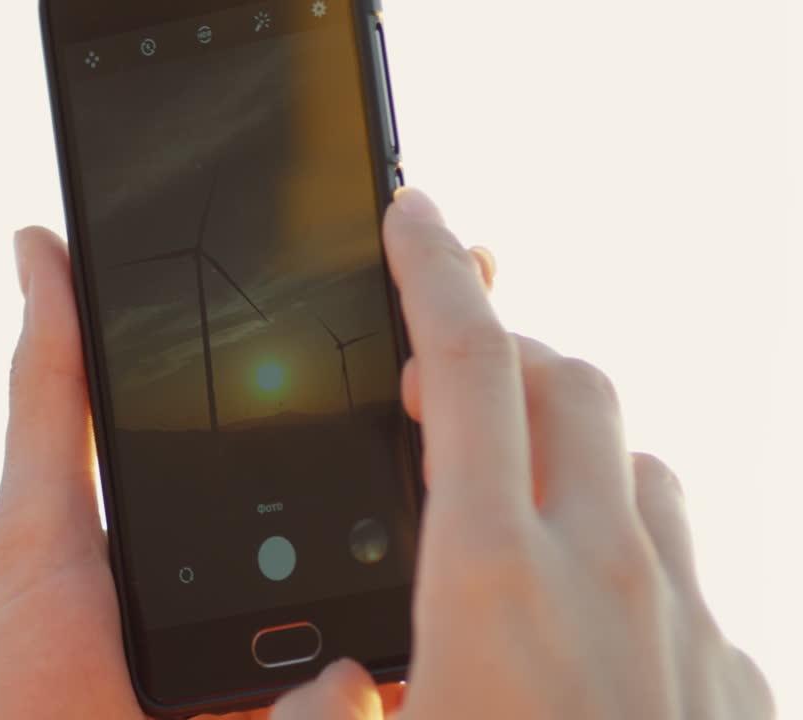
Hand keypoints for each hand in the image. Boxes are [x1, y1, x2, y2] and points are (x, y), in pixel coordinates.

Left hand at [0, 223, 491, 719]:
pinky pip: (433, 653)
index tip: (439, 256)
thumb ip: (52, 392)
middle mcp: (298, 583)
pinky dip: (476, 602)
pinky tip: (507, 522)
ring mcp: (336, 653)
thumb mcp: (39, 525)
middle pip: (393, 473)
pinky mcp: (356, 710)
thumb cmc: (27, 690)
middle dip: (452, 386)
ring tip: (524, 388)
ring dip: (481, 478)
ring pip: (433, 555)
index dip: (379, 337)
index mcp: (235, 525)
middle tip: (494, 288)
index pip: (322, 418)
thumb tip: (38, 246)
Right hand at [272, 189, 774, 719]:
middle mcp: (602, 579)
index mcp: (491, 586)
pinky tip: (585, 620)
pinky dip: (623, 551)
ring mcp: (682, 621)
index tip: (414, 220)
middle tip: (438, 387)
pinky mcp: (733, 670)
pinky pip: (681, 563)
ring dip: (568, 449)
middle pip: (566, 383)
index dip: (431, 276)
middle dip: (498, 351)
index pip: (467, 370)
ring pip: (635, 462)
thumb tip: (326, 687)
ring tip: (514, 499)